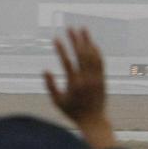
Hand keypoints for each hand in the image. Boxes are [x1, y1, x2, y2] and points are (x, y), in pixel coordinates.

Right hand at [44, 27, 115, 148]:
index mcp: (74, 84)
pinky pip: (100, 61)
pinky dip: (96, 51)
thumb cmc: (72, 112)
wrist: (94, 120)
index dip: (61, 49)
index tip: (56, 38)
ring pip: (92, 55)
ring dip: (87, 41)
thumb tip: (45, 70)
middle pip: (81, 55)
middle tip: (69, 28)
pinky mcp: (102, 78)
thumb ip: (50, 86)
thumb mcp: (57, 102)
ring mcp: (96, 78)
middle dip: (75, 40)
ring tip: (82, 29)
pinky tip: (92, 43)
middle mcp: (86, 79)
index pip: (67, 62)